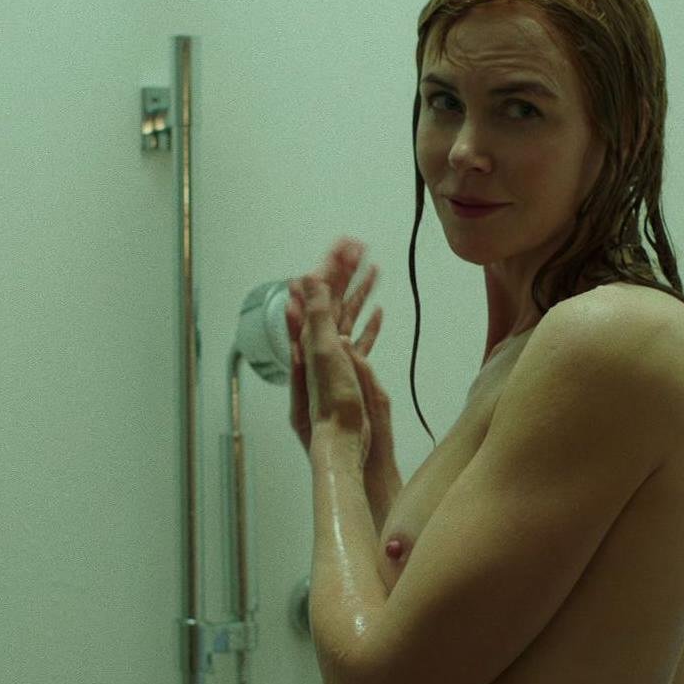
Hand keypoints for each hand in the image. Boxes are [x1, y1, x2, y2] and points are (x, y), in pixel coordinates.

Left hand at [285, 237, 383, 453]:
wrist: (344, 440)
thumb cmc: (331, 402)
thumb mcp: (322, 351)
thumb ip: (316, 313)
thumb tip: (307, 277)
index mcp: (312, 335)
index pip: (323, 290)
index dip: (334, 265)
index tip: (346, 243)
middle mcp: (322, 342)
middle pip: (334, 298)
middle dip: (346, 271)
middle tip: (360, 246)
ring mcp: (337, 355)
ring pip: (348, 313)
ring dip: (358, 290)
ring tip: (372, 269)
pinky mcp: (352, 371)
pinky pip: (359, 337)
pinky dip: (367, 322)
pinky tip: (376, 312)